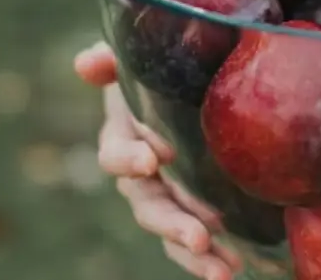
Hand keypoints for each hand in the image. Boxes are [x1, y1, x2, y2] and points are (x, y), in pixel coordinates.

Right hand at [74, 43, 243, 279]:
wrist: (196, 86)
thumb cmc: (164, 72)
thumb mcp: (140, 61)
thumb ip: (113, 60)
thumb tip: (86, 63)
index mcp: (124, 136)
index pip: (116, 152)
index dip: (128, 157)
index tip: (152, 159)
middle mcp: (142, 175)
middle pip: (148, 205)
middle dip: (171, 223)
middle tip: (197, 236)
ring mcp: (168, 197)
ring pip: (173, 231)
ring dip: (194, 254)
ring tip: (222, 269)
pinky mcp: (196, 211)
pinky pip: (198, 242)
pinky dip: (212, 259)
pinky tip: (234, 269)